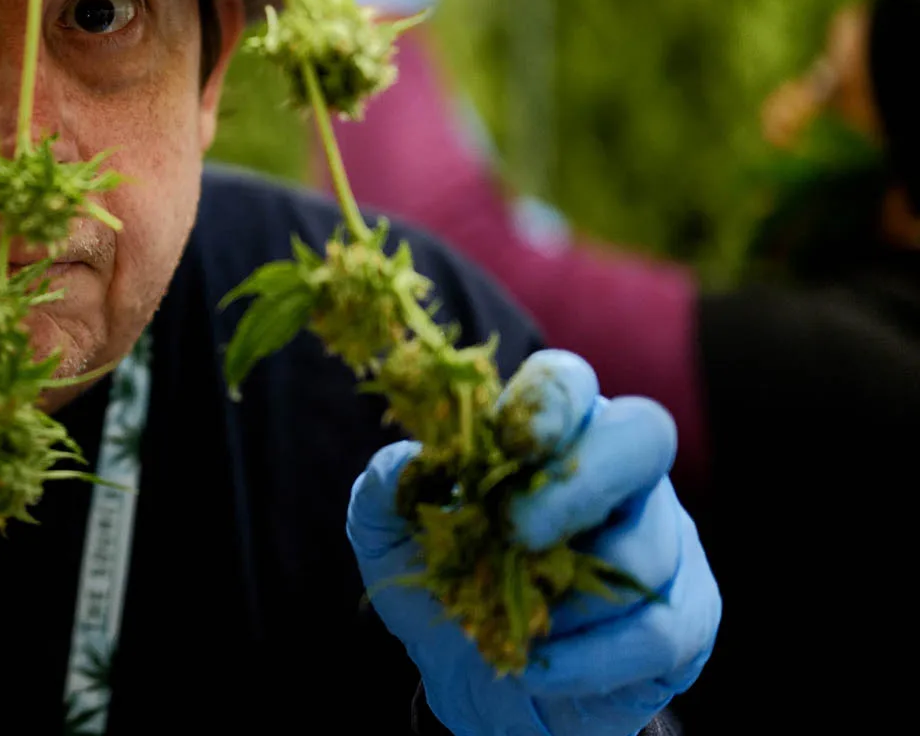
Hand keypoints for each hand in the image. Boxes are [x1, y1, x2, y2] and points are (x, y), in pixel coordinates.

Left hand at [348, 350, 718, 735]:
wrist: (476, 690)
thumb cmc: (443, 592)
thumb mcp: (390, 542)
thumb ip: (387, 492)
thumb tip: (408, 459)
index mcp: (549, 438)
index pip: (568, 384)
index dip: (550, 401)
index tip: (511, 442)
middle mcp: (620, 475)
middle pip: (643, 435)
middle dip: (581, 481)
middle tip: (517, 532)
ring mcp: (666, 540)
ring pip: (647, 547)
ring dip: (567, 596)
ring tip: (512, 625)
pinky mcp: (688, 616)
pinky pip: (658, 629)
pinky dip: (590, 656)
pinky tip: (541, 665)